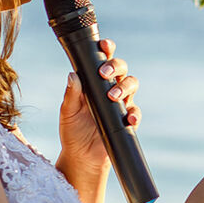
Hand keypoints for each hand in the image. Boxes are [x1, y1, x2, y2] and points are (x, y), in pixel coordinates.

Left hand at [58, 39, 139, 177]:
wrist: (82, 157)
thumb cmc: (72, 132)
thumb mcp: (68, 112)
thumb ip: (71, 95)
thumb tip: (73, 75)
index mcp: (94, 83)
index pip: (103, 60)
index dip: (107, 50)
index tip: (104, 45)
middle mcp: (110, 89)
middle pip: (122, 69)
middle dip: (116, 66)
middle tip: (104, 73)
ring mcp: (121, 104)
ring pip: (132, 85)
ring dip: (124, 87)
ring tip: (113, 96)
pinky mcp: (127, 120)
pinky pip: (136, 112)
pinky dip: (134, 113)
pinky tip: (129, 117)